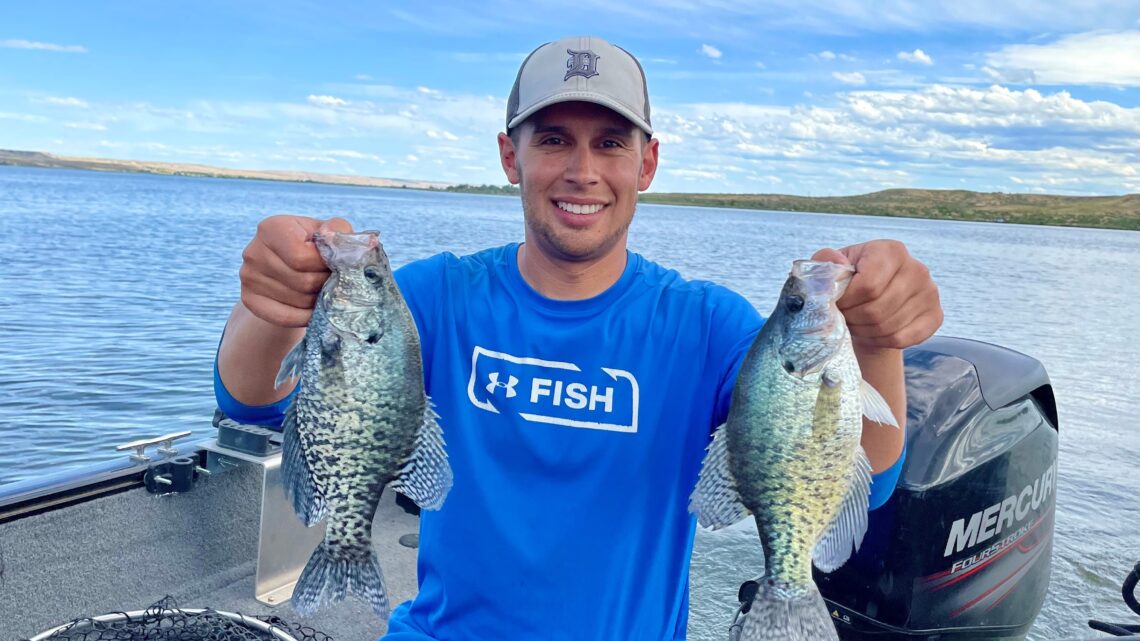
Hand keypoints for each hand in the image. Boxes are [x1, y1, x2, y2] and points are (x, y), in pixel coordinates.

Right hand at [239, 215, 353, 326]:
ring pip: (298, 301)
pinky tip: (314, 309)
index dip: (325, 265)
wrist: (287, 267)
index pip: (302, 257)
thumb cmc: (312, 246)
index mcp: (272, 228)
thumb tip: (332, 236)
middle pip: (303, 282)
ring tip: (322, 290)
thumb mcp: (327, 232)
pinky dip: (305, 317)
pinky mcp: (249, 299)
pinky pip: (285, 317)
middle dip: (325, 284)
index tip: (332, 263)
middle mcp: (254, 251)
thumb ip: (337, 229)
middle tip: (331, 280)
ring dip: (318, 300)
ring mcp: (248, 277)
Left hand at [812, 240, 941, 349]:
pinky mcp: (935, 316)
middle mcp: (916, 268)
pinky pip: (901, 338)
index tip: (835, 302)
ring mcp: (930, 293)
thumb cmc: (850, 282)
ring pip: (887, 326)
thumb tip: (836, 262)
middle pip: (876, 309)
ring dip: (863, 330)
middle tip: (843, 316)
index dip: (846, 301)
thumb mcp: (833, 267)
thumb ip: (826, 261)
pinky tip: (871, 332)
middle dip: (852, 317)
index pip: (868, 285)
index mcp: (891, 250)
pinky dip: (880, 341)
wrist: (872, 303)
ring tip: (854, 322)